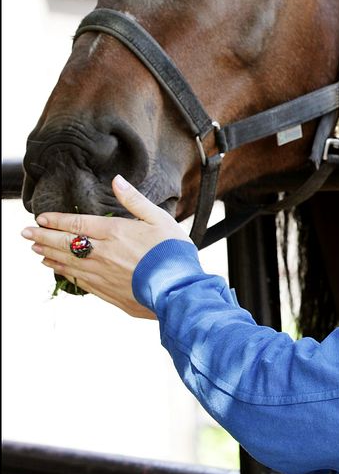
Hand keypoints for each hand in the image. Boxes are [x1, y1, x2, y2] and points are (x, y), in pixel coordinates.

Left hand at [21, 175, 191, 318]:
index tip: (40, 218)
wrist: (178, 290)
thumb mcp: (159, 218)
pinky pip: (79, 281)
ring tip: (36, 250)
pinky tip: (58, 270)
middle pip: (66, 243)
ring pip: (69, 263)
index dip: (56, 220)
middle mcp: (103, 253)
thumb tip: (117, 180)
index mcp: (114, 232)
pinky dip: (66, 274)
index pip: (77, 223)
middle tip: (26, 233)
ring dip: (50, 255)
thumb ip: (134, 200)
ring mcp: (103, 275)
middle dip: (43, 237)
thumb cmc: (173, 253)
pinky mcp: (107, 292)